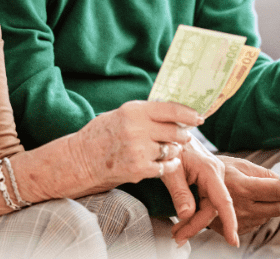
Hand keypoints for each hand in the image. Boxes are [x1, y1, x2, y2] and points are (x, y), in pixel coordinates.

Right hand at [72, 100, 195, 189]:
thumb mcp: (122, 114)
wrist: (80, 159)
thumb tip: (174, 111)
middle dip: (184, 134)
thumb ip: (146, 113)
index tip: (199, 117)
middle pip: (175, 130)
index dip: (189, 114)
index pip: (171, 109)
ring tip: (170, 148)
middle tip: (185, 135)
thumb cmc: (101, 134)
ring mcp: (139, 150)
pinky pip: (165, 167)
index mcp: (134, 111)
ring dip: (174, 150)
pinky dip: (170, 165)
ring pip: (171, 149)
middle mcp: (138, 129)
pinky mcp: (139, 169)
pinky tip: (168, 162)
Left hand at [164, 138, 238, 246]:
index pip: (223, 201)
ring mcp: (212, 178)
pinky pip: (204, 201)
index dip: (229, 222)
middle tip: (178, 238)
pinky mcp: (207, 180)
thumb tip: (186, 214)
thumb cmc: (171, 147)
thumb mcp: (171, 171)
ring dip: (193, 221)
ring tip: (177, 233)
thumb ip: (179, 193)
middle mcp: (215, 175)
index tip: (233, 240)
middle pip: (211, 208)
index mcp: (210, 171)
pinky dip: (193, 213)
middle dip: (195, 225)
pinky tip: (183, 221)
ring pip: (208, 207)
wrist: (172, 133)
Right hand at [208, 156, 279, 235]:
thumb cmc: (215, 172)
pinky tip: (259, 201)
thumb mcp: (239, 164)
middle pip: (279, 207)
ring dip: (278, 204)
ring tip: (275, 192)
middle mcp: (241, 207)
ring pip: (270, 216)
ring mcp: (239, 221)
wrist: (192, 187)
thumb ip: (263, 173)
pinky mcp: (236, 229)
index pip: (279, 191)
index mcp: (243, 187)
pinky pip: (259, 222)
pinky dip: (265, 212)